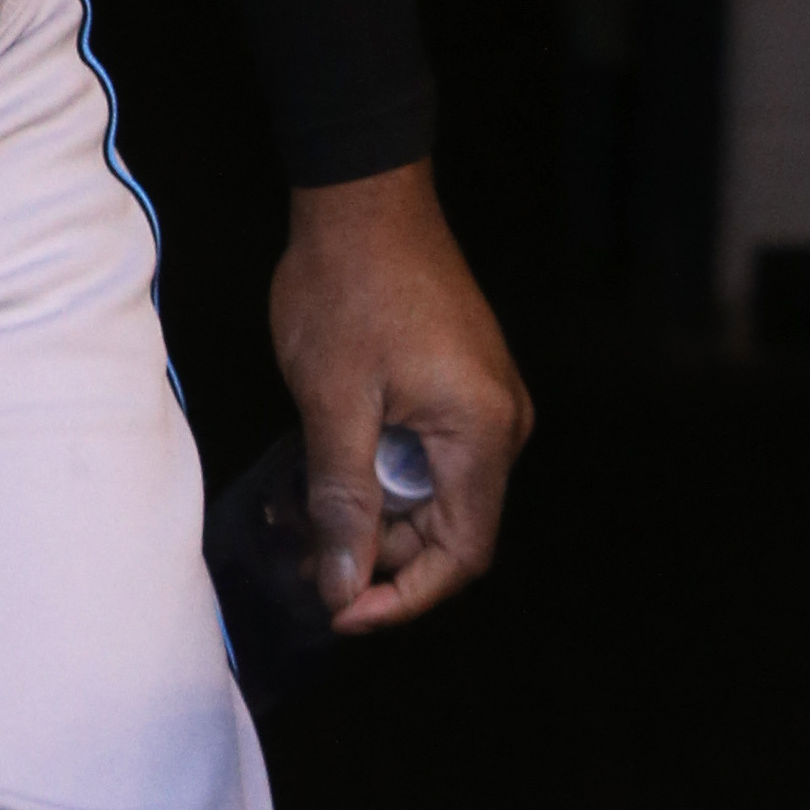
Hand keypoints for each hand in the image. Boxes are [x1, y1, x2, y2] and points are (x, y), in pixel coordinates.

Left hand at [268, 161, 531, 631]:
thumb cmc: (347, 286)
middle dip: (382, 559)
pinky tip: (328, 481)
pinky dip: (381, 476)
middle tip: (311, 569)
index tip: (342, 613)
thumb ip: (343, 501)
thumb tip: (344, 585)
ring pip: (435, 494)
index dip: (404, 597)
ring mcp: (483, 401)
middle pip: (450, 529)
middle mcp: (500, 424)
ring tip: (308, 527)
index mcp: (483, 434)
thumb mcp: (333, 403)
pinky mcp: (459, 383)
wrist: (361, 196)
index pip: (462, 554)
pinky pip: (429, 454)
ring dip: (376, 517)